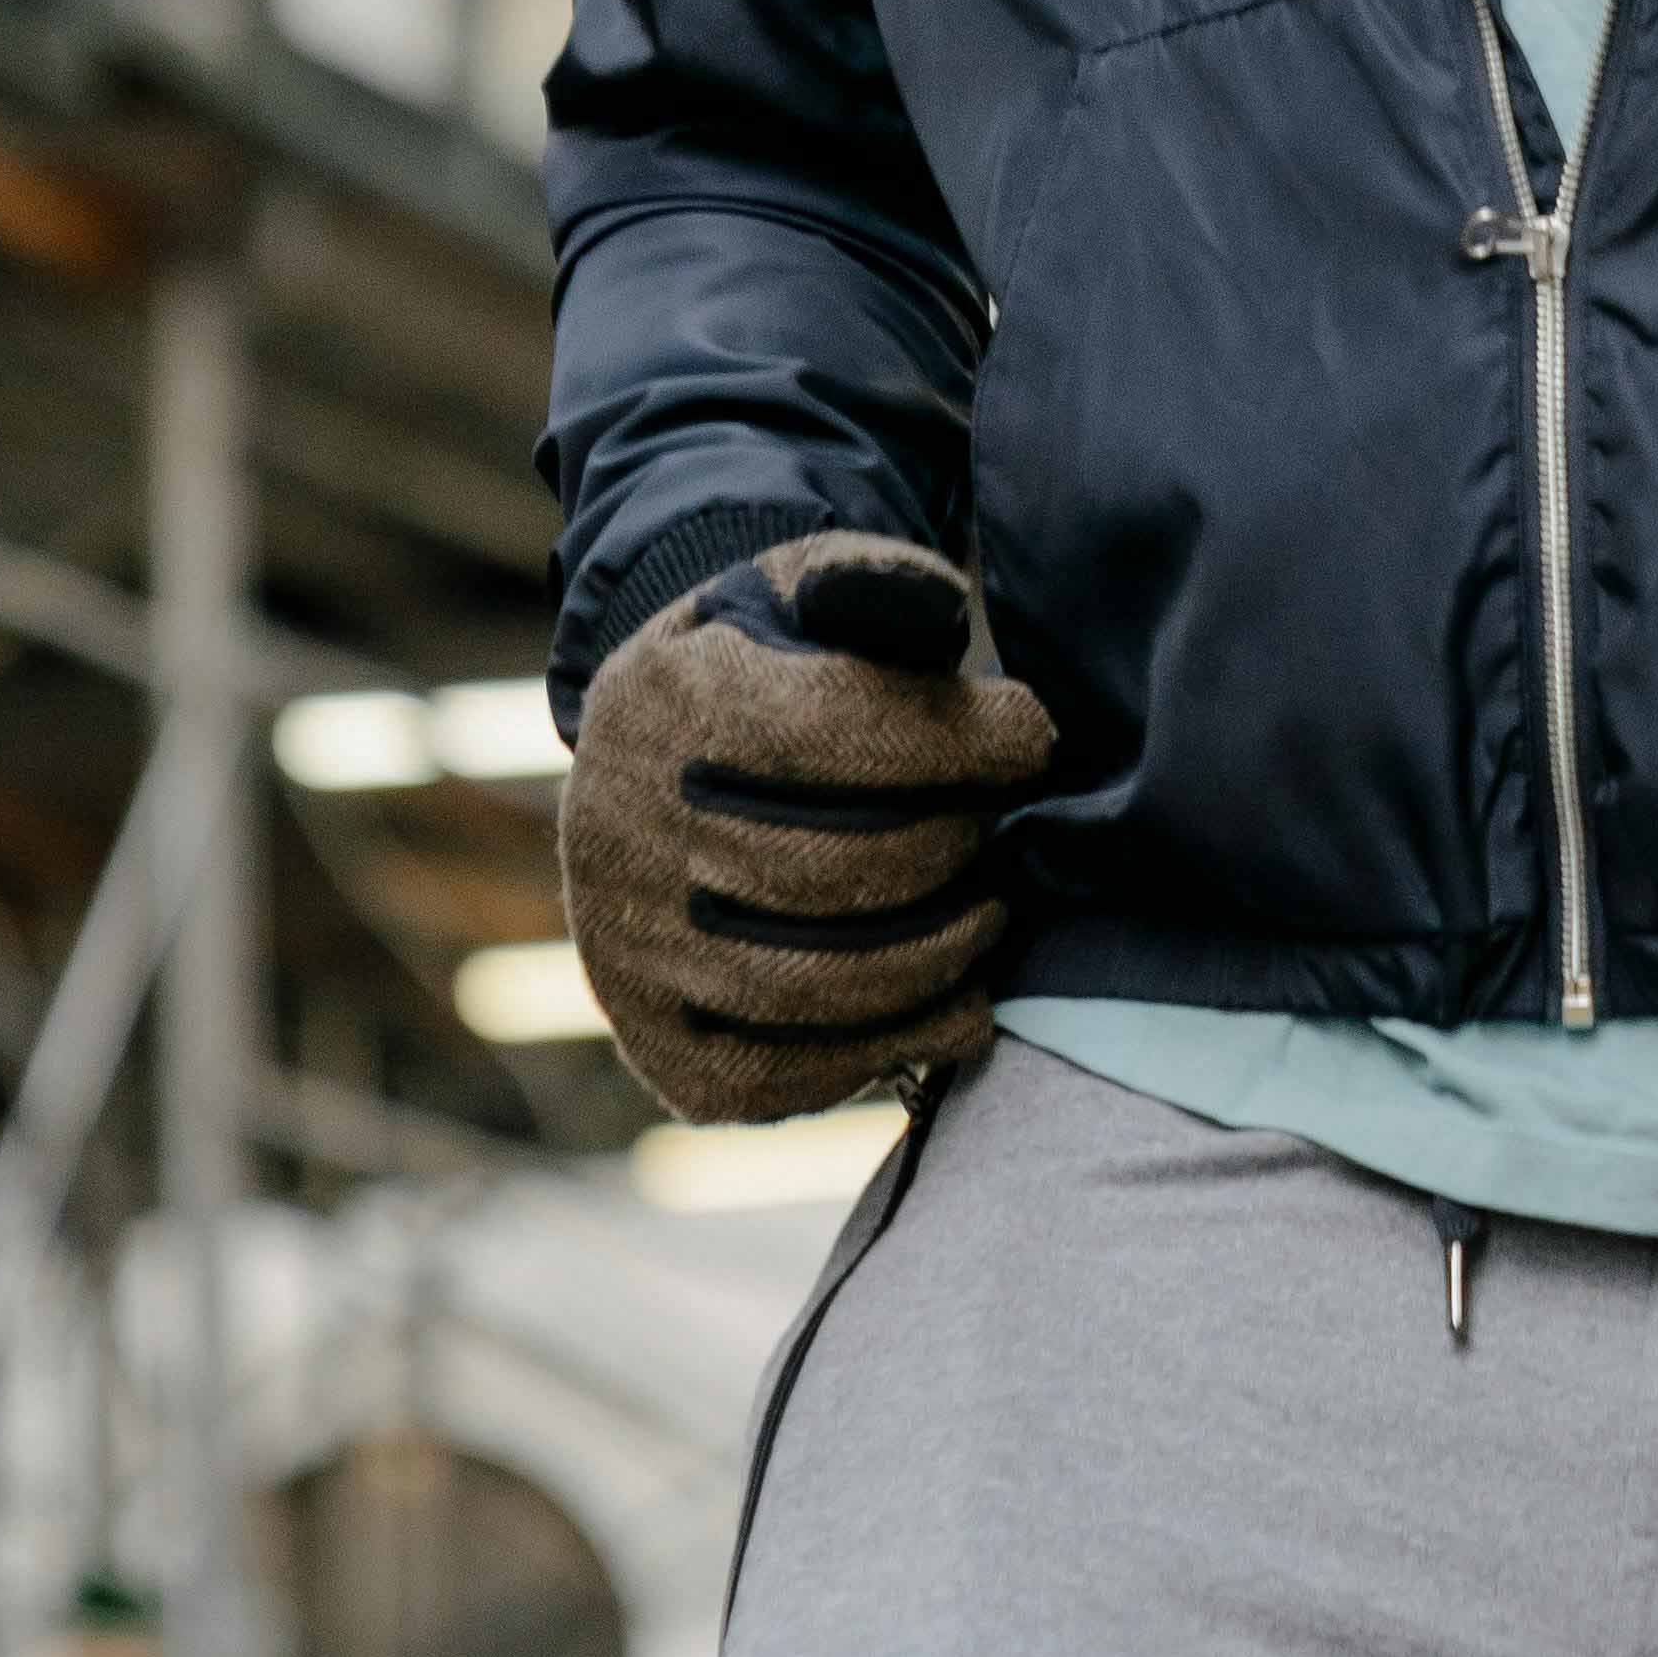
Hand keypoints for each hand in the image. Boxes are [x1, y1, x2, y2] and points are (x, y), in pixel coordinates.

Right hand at [556, 533, 1055, 1126]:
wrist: (656, 759)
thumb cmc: (768, 662)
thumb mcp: (803, 585)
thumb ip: (875, 584)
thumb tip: (936, 614)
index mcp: (665, 705)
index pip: (837, 733)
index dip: (964, 741)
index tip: (1032, 734)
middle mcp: (625, 835)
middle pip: (840, 865)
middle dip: (956, 844)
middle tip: (1005, 830)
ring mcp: (634, 952)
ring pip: (824, 981)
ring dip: (943, 950)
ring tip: (991, 909)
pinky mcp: (661, 1043)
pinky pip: (792, 1071)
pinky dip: (896, 1043)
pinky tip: (958, 1001)